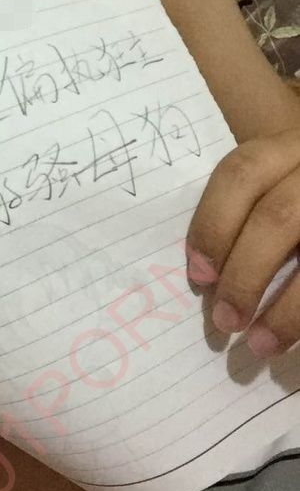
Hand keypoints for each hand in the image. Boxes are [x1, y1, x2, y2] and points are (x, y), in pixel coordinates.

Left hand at [186, 128, 299, 358]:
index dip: (213, 225)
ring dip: (288, 311)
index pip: (240, 175)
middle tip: (225, 321)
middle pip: (277, 217)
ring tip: (261, 345)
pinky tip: (295, 339)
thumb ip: (241, 214)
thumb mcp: (273, 183)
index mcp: (286, 146)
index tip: (199, 276)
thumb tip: (205, 277)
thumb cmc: (293, 190)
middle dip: (245, 275)